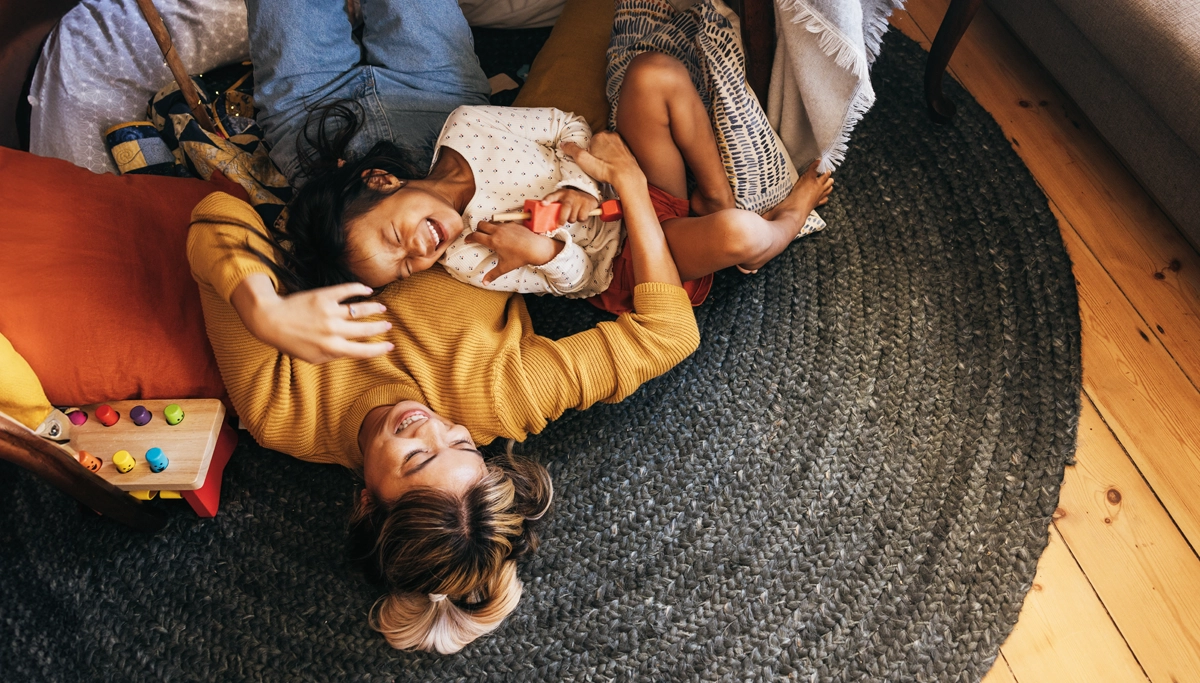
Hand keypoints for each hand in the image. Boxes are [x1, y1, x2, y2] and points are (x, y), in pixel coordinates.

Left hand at [232, 275, 393, 363]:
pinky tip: (367, 290)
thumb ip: (333, 355)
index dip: (379, 349)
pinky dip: (360, 289)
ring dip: (374, 308)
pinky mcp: (324, 296)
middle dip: (380, 327)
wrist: (270, 320)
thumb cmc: (291, 341)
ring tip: (382, 308)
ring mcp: (329, 312)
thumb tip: (352, 351)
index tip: (390, 346)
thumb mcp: (312, 357)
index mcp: (332, 348)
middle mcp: (333, 330)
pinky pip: (347, 290)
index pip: (363, 351)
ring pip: (360, 309)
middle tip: (388, 325)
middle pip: (365, 329)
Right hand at [465, 221, 564, 283]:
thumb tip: (484, 283)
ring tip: (490, 234)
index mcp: (493, 241)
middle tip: (478, 235)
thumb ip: (493, 274)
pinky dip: (500, 226)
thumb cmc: (520, 258)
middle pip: (481, 224)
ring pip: (491, 221)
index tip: (467, 240)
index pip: (476, 236)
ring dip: (488, 226)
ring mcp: (505, 225)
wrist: (536, 247)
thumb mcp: (505, 267)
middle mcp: (497, 231)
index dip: (469, 237)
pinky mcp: (513, 223)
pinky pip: (502, 222)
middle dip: (477, 229)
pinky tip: (504, 233)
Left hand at [542, 187, 598, 224]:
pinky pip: (582, 218)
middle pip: (566, 208)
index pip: (552, 195)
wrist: (586, 194)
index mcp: (560, 194)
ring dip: (571, 220)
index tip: (543, 204)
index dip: (547, 199)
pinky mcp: (587, 204)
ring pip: (573, 217)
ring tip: (572, 215)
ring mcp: (579, 199)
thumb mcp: (561, 199)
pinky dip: (580, 219)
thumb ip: (553, 206)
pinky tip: (579, 214)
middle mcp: (570, 195)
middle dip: (562, 219)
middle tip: (559, 225)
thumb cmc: (570, 200)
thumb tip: (545, 220)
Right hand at [560, 132, 643, 187]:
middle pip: (600, 143)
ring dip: (607, 156)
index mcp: (600, 135)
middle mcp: (612, 136)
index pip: (590, 142)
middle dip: (598, 153)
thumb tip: (563, 144)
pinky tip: (614, 167)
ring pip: (610, 148)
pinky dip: (616, 159)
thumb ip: (572, 150)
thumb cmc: (605, 169)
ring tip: (606, 168)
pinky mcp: (629, 151)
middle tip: (598, 166)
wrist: (627, 177)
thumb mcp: (583, 160)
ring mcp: (622, 143)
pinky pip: (619, 153)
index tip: (590, 162)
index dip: (588, 153)